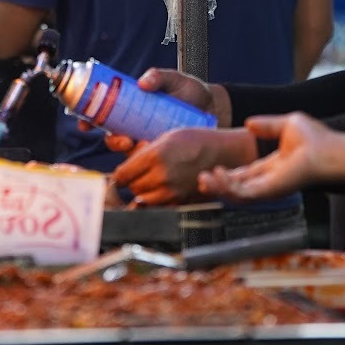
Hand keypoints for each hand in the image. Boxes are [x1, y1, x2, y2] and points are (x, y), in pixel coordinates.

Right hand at [101, 69, 224, 152]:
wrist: (214, 109)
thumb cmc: (191, 92)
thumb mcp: (174, 80)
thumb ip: (159, 76)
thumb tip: (142, 82)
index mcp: (132, 105)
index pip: (105, 113)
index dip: (90, 119)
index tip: (85, 123)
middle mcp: (135, 124)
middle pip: (112, 136)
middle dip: (112, 140)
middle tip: (123, 139)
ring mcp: (147, 139)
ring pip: (127, 152)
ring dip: (128, 152)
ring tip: (139, 146)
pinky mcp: (160, 153)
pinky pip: (147, 162)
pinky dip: (145, 161)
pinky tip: (153, 157)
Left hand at [111, 128, 257, 205]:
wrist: (224, 153)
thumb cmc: (196, 141)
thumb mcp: (166, 138)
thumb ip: (144, 153)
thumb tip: (126, 166)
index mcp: (155, 156)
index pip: (123, 175)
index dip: (121, 175)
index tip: (122, 175)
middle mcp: (162, 176)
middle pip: (133, 188)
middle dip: (134, 182)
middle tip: (141, 174)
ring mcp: (173, 192)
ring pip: (144, 200)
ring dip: (144, 193)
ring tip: (153, 182)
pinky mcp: (182, 202)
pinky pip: (159, 207)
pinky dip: (157, 201)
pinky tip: (163, 191)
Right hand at [198, 113, 328, 200]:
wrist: (330, 151)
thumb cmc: (317, 139)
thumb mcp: (286, 124)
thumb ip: (267, 125)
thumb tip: (249, 123)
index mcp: (272, 168)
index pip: (244, 175)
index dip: (227, 174)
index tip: (211, 169)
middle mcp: (269, 181)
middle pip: (237, 188)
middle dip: (217, 185)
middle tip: (201, 178)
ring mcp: (269, 188)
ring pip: (236, 195)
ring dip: (218, 188)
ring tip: (203, 179)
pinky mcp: (269, 191)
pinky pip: (242, 194)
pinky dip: (227, 187)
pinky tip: (217, 176)